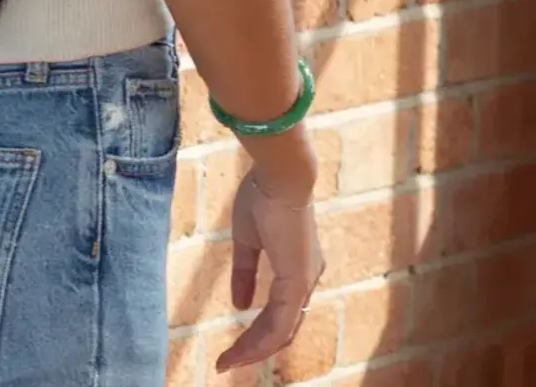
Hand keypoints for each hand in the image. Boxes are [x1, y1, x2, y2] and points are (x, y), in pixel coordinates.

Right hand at [214, 169, 324, 374]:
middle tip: (230, 361)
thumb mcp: (247, 239)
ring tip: (228, 361)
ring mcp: (304, 283)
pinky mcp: (297, 283)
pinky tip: (240, 351)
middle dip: (256, 347)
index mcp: (298, 267)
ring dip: (254, 349)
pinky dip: (259, 342)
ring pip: (282, 332)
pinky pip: (279, 324)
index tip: (233, 346)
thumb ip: (245, 273)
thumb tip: (240, 305)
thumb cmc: (263, 196)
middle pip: (284, 328)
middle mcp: (306, 279)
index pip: (281, 311)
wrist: (278, 174)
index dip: (258, 331)